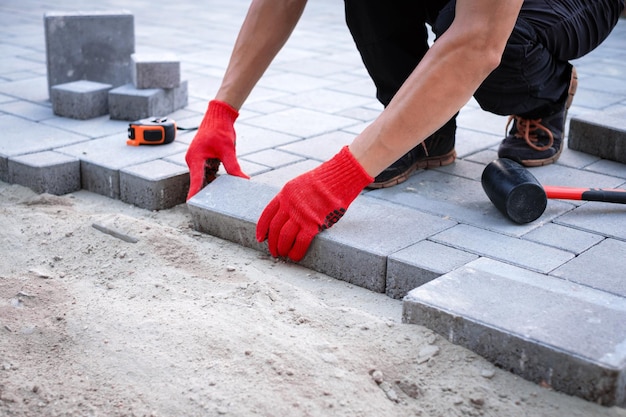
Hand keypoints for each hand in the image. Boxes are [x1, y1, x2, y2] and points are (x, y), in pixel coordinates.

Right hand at [185, 100, 249, 199]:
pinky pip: (208, 171)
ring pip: (205, 176)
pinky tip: (225, 181)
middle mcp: (194, 160)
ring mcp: (198, 159)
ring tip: (224, 192)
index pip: (195, 179)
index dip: (194, 192)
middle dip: (207, 190)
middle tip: (216, 203)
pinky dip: (216, 176)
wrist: (218, 116)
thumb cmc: (220, 129)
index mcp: (195, 158)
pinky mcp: (203, 159)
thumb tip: (243, 179)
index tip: (191, 204)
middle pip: (199, 180)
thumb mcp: (228, 150)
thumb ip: (233, 167)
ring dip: (214, 182)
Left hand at [256, 146, 372, 261]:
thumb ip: (292, 198)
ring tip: (284, 255)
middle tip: (274, 251)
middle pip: (274, 228)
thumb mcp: (301, 184)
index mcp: (285, 194)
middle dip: (272, 243)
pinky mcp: (314, 224)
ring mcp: (301, 214)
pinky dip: (296, 252)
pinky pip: (300, 242)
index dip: (261, 228)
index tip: (260, 238)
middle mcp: (290, 205)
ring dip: (282, 248)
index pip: (267, 214)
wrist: (339, 178)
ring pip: (284, 237)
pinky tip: (295, 256)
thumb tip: (288, 213)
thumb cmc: (324, 181)